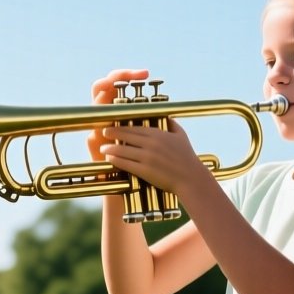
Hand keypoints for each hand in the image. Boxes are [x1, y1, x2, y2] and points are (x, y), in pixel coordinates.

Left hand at [84, 68, 206, 195]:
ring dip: (110, 148)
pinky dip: (115, 160)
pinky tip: (110, 159)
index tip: (114, 125)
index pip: (134, 127)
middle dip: (112, 133)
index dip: (121, 126)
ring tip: (103, 148)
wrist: (190, 178)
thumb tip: (165, 115)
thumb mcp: (181, 135)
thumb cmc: (187, 157)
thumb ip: (171, 123)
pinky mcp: (144, 170)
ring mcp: (147, 157)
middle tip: (104, 132)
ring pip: (122, 150)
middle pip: (125, 136)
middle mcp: (151, 144)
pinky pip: (125, 163)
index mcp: (158, 134)